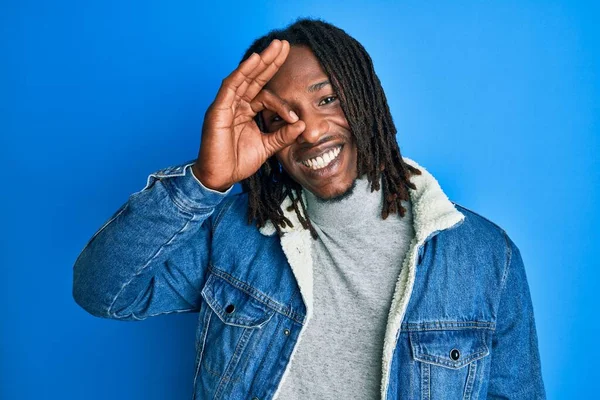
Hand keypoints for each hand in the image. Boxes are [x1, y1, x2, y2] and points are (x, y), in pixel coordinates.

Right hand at [193, 39, 305, 190]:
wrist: (220, 177)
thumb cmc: (238, 162)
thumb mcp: (267, 147)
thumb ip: (283, 135)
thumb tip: (302, 124)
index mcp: (246, 111)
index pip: (266, 96)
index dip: (283, 103)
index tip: (296, 118)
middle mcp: (236, 104)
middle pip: (255, 78)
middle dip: (270, 61)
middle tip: (284, 44)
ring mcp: (226, 105)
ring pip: (244, 77)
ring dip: (260, 61)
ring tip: (274, 47)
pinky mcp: (218, 109)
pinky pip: (231, 86)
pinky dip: (243, 72)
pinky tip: (255, 60)